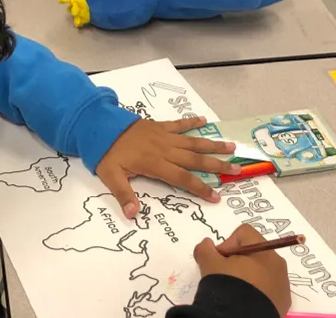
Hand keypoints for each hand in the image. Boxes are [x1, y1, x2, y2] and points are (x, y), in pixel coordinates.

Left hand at [95, 116, 236, 217]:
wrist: (98, 125)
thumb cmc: (105, 153)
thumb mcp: (110, 176)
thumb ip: (124, 195)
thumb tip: (133, 215)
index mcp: (155, 164)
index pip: (183, 178)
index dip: (200, 188)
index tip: (216, 196)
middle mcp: (164, 149)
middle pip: (195, 160)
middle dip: (217, 166)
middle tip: (237, 170)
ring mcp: (163, 136)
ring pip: (192, 141)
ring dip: (212, 145)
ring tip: (232, 147)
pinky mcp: (158, 125)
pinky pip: (178, 124)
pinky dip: (191, 122)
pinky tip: (204, 120)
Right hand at [193, 224, 290, 315]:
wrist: (242, 317)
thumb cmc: (229, 284)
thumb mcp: (209, 264)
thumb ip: (205, 249)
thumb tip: (206, 244)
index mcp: (264, 251)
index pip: (243, 233)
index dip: (227, 244)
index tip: (219, 260)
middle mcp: (278, 265)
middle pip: (253, 252)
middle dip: (236, 260)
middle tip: (224, 275)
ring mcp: (283, 285)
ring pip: (261, 272)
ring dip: (246, 276)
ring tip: (234, 289)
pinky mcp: (282, 302)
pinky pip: (267, 289)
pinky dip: (255, 291)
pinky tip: (244, 299)